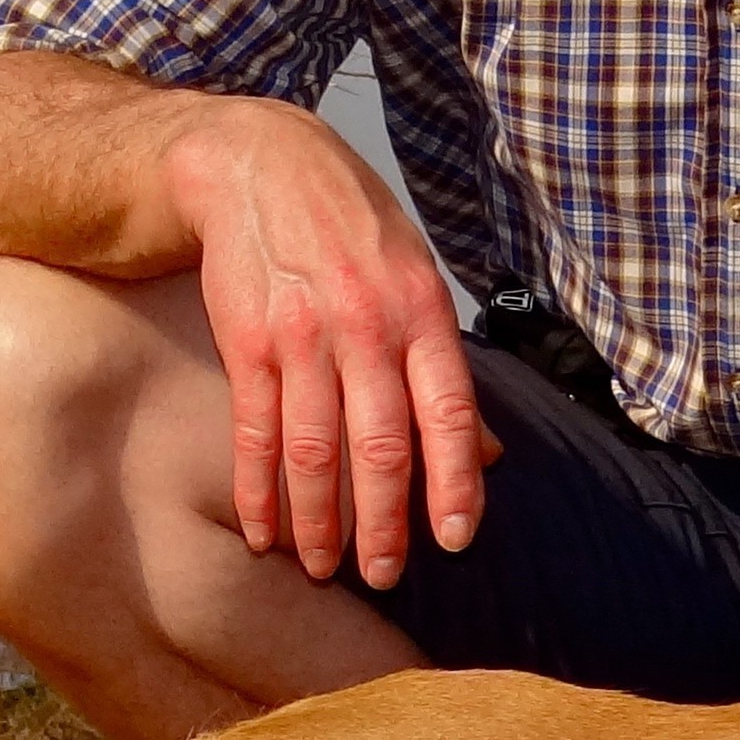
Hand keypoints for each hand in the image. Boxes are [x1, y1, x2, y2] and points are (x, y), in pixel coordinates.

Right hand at [156, 98, 489, 589]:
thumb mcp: (416, 276)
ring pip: (315, 450)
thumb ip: (446, 366)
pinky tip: (263, 530)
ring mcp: (303, 335)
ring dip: (318, 521)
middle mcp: (367, 326)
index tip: (455, 540)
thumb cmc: (349, 226)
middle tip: (384, 576)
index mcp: (422, 310)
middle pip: (381, 445)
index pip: (450, 412)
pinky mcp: (248, 342)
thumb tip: (490, 454)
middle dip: (384, 524)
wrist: (257, 163)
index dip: (455, 482)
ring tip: (322, 568)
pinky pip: (257, 431)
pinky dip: (259, 489)